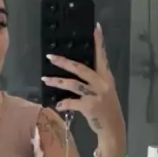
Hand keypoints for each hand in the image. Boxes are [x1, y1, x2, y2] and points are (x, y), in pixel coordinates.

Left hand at [42, 24, 124, 138]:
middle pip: (80, 68)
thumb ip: (94, 79)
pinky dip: (63, 103)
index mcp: (106, 76)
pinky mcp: (89, 107)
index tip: (96, 28)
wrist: (113, 128)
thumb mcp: (105, 90)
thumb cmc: (106, 108)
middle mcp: (102, 83)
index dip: (99, 42)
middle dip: (64, 62)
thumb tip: (76, 69)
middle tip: (50, 56)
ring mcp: (96, 95)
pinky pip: (72, 102)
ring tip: (44, 80)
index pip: (102, 56)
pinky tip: (58, 104)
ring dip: (57, 82)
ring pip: (73, 84)